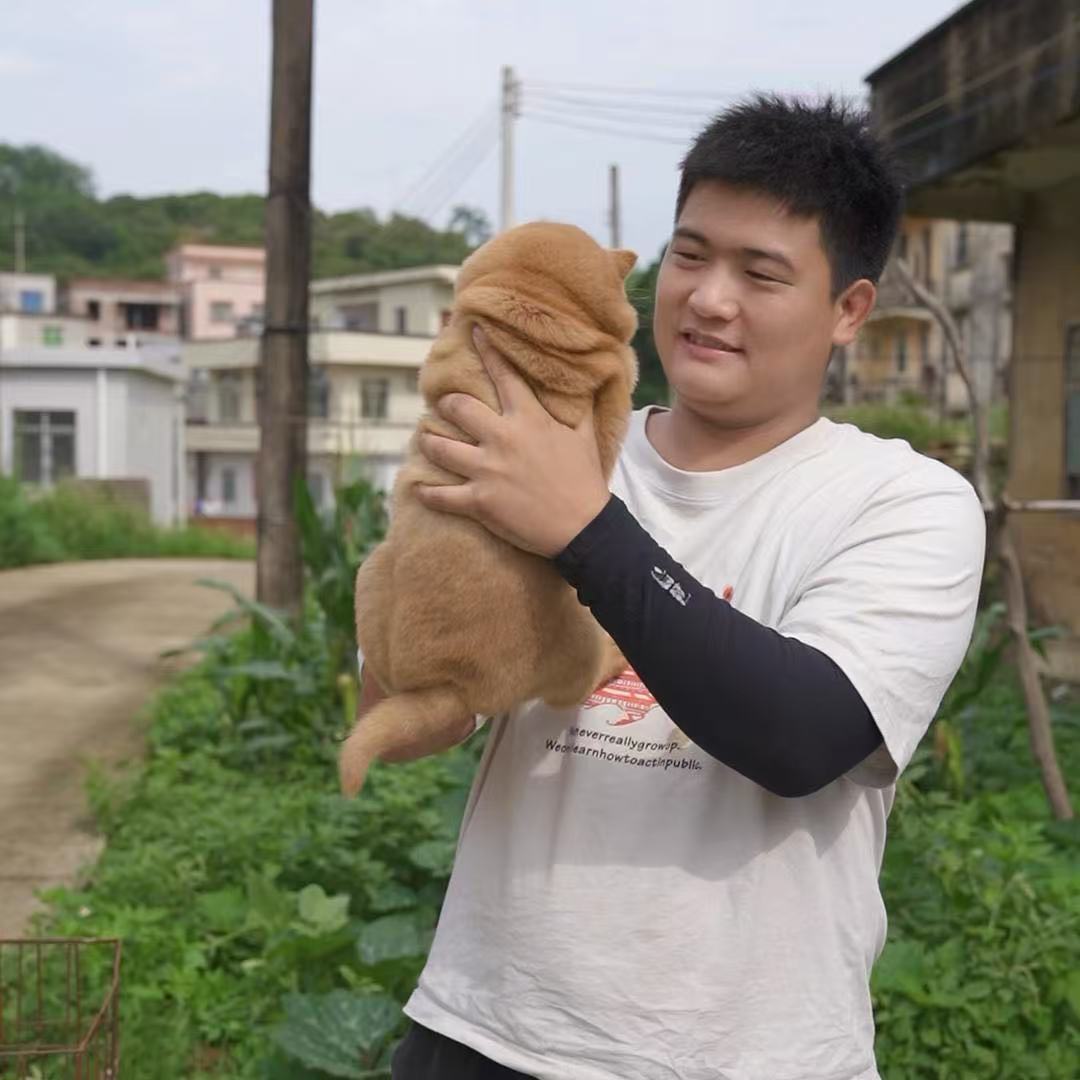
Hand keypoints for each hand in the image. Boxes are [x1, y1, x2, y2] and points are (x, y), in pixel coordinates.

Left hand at [415, 327, 611, 557]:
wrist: (583, 527)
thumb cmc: (585, 481)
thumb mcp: (585, 437)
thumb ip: (580, 409)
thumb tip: (592, 383)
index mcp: (528, 419)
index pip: (503, 375)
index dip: (487, 350)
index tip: (474, 331)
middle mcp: (502, 438)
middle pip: (458, 407)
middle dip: (447, 404)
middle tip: (444, 406)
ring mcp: (487, 470)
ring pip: (440, 447)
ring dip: (429, 442)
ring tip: (426, 439)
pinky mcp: (479, 501)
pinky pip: (440, 495)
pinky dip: (426, 493)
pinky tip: (418, 489)